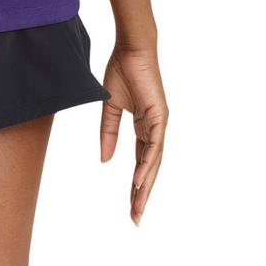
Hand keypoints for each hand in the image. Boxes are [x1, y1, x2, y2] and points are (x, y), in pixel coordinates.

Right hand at [99, 46, 167, 225]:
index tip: (130, 205)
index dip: (134, 184)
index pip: (140, 161)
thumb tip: (105, 160)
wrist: (130, 48)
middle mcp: (154, 129)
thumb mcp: (109, 106)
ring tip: (138, 205)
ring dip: (146, 185)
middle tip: (135, 217)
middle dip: (142, 193)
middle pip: (149, 168)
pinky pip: (154, 145)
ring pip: (154, 161)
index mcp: (143, 127)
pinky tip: (142, 180)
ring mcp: (159, 124)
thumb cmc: (121, 70)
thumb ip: (108, 133)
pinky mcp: (160, 116)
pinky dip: (148, 164)